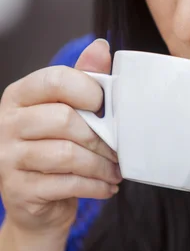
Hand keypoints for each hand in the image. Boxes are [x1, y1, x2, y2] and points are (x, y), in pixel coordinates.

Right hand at [0, 39, 121, 242]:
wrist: (37, 204)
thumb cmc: (56, 149)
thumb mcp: (68, 110)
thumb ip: (83, 79)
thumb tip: (101, 46)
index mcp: (19, 96)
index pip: (55, 80)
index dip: (89, 90)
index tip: (107, 107)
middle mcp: (7, 123)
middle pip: (65, 119)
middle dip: (101, 137)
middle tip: (118, 149)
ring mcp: (7, 158)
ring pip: (67, 154)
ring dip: (102, 165)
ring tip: (115, 170)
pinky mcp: (17, 189)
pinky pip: (67, 183)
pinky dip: (95, 186)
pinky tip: (107, 187)